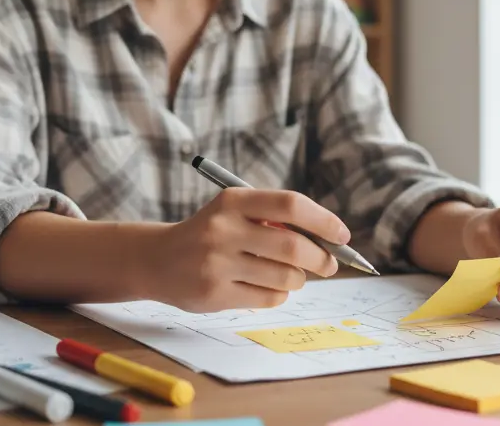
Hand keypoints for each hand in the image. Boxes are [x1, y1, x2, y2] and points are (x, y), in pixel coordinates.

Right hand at [149, 188, 346, 312]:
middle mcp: (223, 229)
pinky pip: (269, 298)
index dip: (324, 220)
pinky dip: (280, 294)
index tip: (342, 235)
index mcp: (233, 201)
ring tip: (292, 276)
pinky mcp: (215, 293)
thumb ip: (275, 219)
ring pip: (286, 277)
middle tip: (329, 264)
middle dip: (321, 258)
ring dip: (299, 279)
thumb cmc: (210, 233)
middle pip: (294, 246)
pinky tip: (268, 287)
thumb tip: (330, 241)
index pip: (291, 205)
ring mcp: (217, 263)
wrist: (157, 259)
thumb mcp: (234, 212)